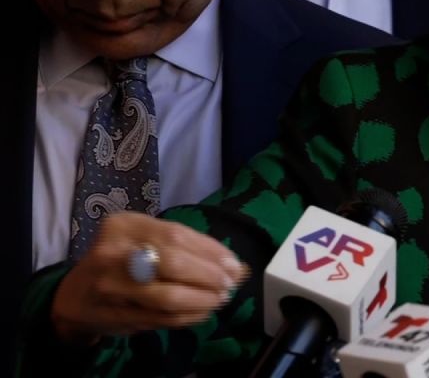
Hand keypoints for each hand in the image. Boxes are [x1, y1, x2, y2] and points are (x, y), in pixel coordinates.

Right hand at [50, 212, 248, 345]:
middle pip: (174, 263)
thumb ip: (189, 248)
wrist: (75, 297)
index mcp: (124, 226)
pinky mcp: (115, 315)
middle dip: (210, 276)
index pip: (178, 235)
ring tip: (220, 299)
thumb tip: (237, 266)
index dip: (212, 252)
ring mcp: (111, 287)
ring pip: (169, 296)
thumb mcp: (146, 241)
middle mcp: (113, 253)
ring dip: (203, 300)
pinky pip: (162, 318)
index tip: (235, 265)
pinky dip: (189, 316)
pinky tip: (202, 312)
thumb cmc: (121, 261)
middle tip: (229, 285)